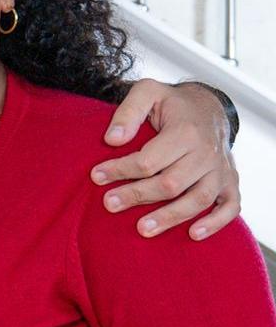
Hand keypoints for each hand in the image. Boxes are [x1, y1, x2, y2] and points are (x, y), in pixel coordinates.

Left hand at [89, 79, 239, 239]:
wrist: (208, 107)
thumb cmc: (171, 104)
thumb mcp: (148, 92)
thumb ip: (129, 112)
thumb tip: (112, 140)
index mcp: (186, 131)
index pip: (148, 159)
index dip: (120, 170)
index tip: (96, 177)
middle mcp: (207, 153)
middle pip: (170, 183)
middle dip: (137, 195)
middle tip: (109, 204)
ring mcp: (221, 170)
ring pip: (198, 199)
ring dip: (170, 217)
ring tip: (142, 230)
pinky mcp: (230, 182)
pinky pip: (230, 206)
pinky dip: (215, 222)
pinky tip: (193, 234)